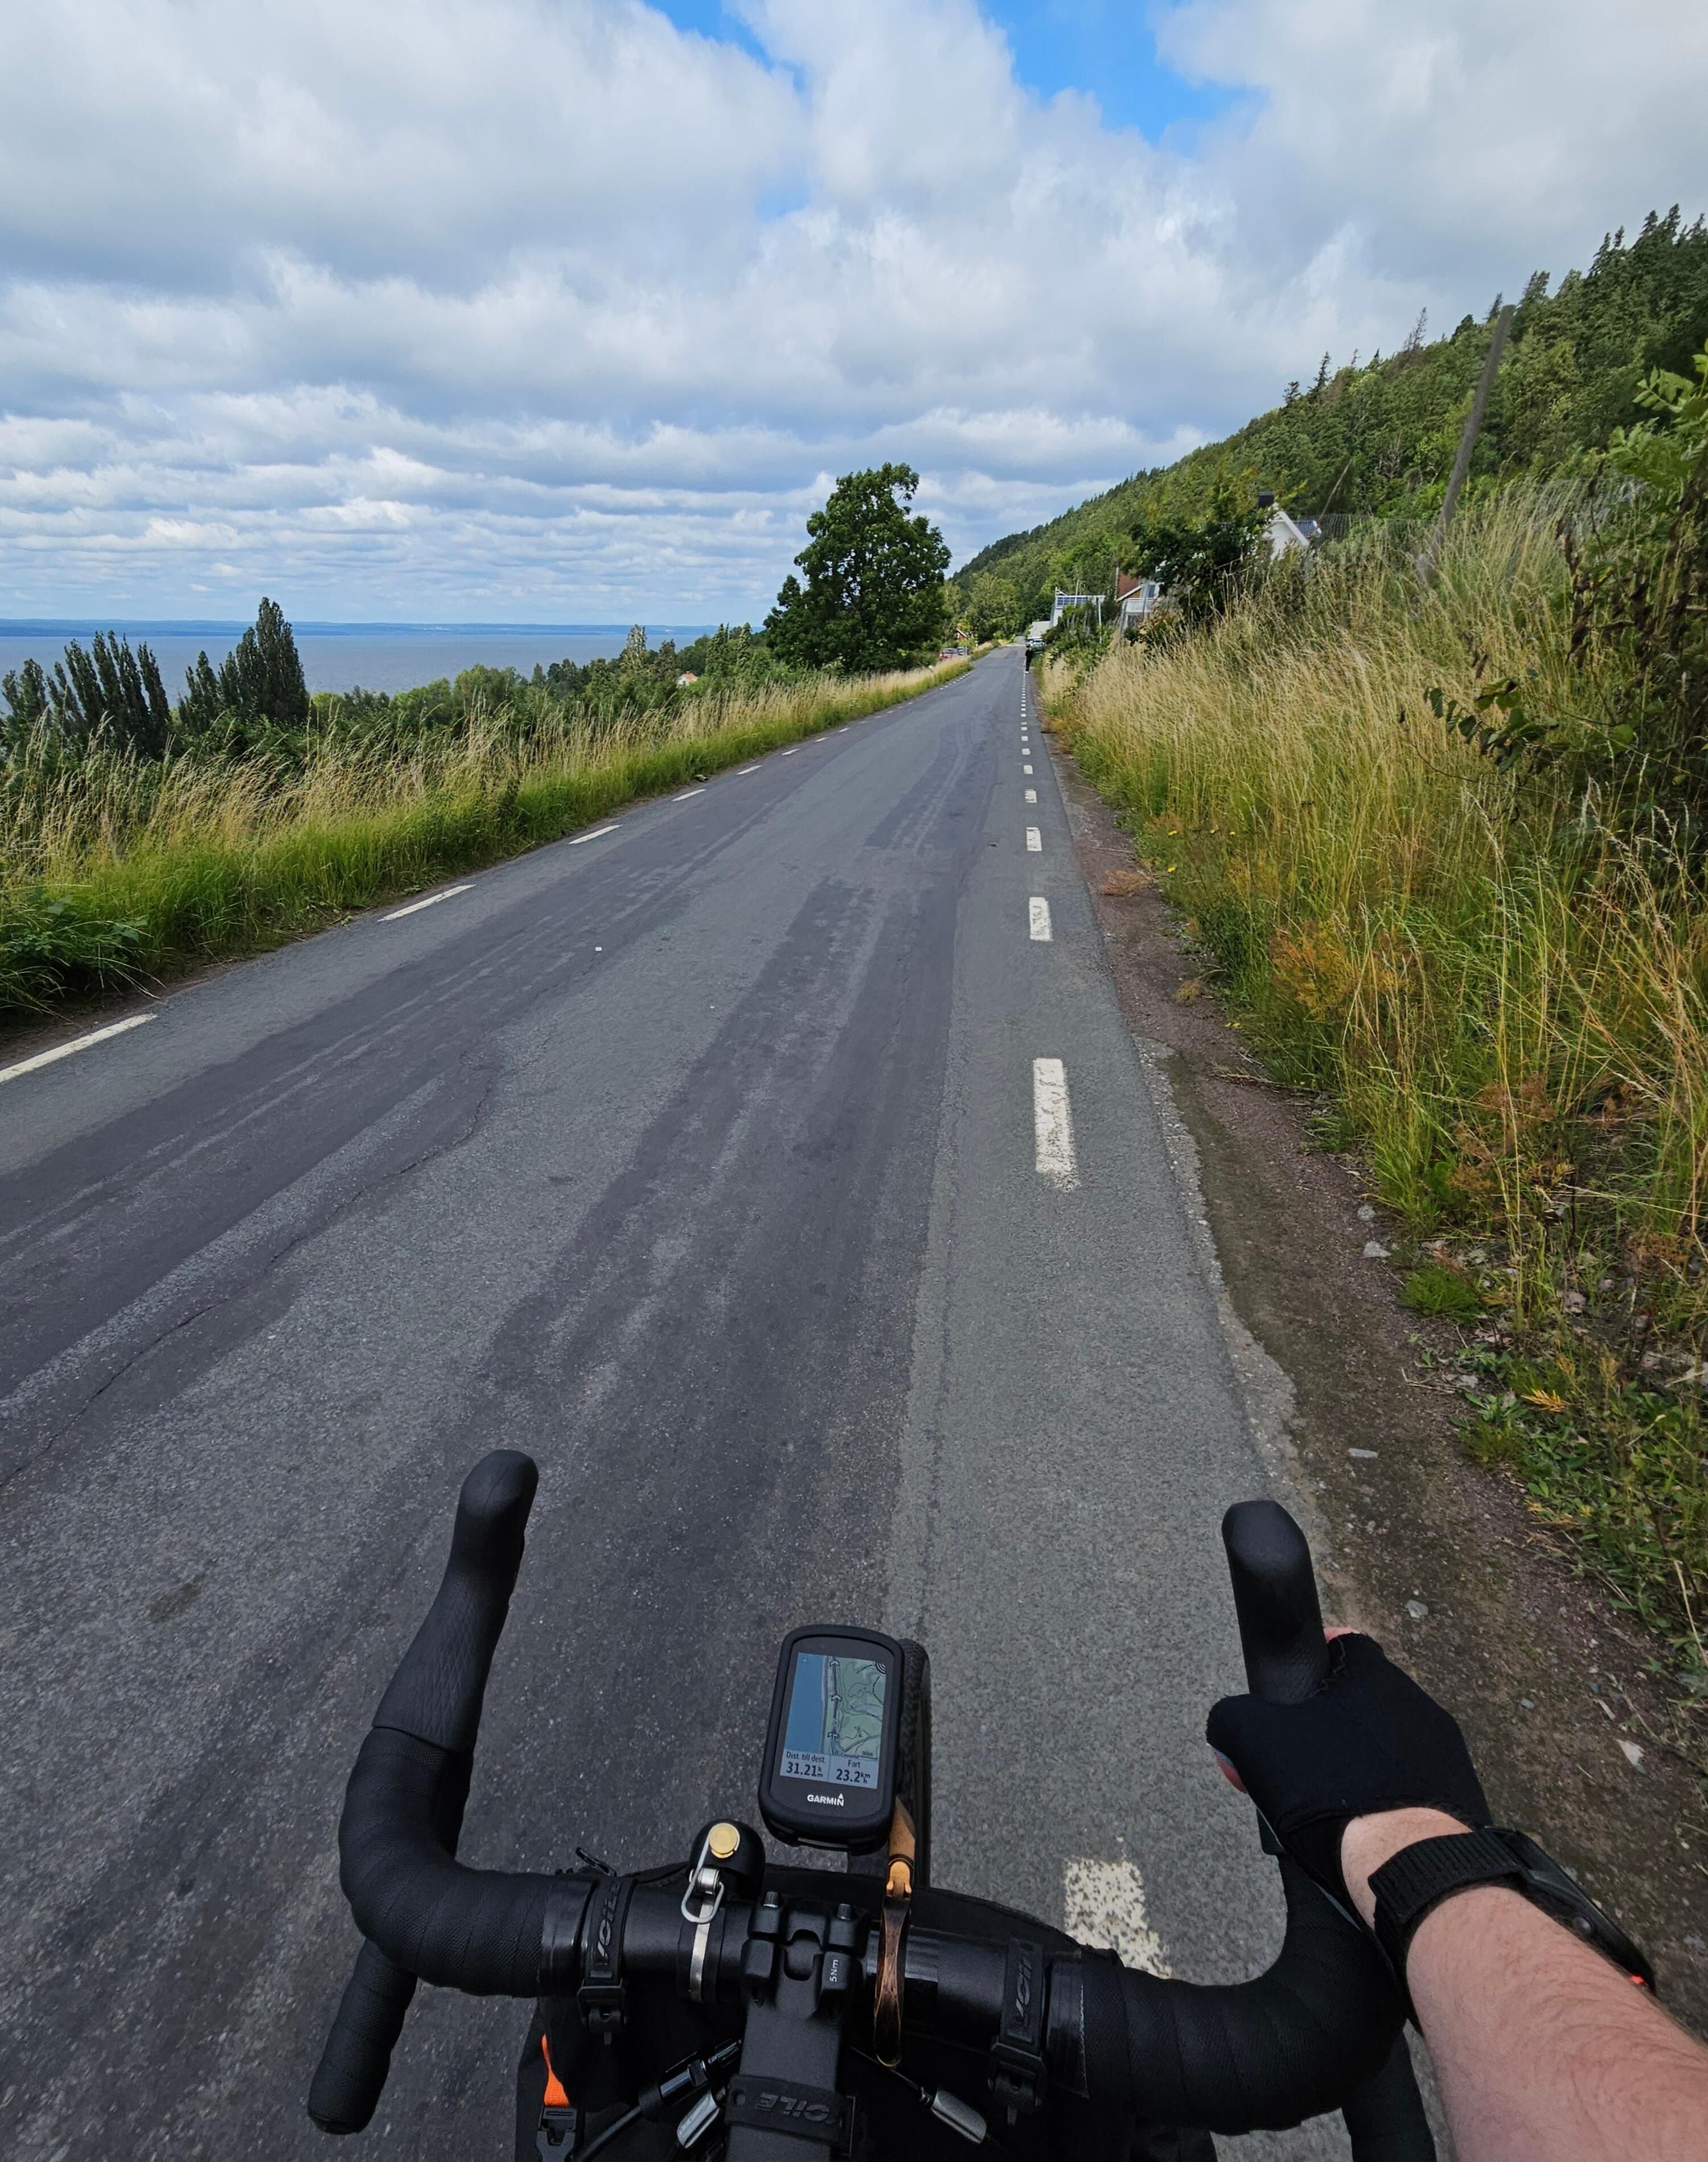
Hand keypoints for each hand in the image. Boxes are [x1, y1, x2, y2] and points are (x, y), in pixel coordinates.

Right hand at [1206, 1632, 1488, 1903]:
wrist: (1407, 1867)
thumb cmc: (1338, 1797)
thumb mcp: (1256, 1743)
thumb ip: (1232, 1718)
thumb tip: (1228, 1726)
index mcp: (1375, 1678)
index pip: (1345, 1644)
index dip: (1313, 1659)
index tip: (1295, 1685)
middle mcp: (1419, 1708)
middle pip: (1364, 1701)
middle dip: (1328, 1725)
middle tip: (1298, 1757)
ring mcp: (1445, 1756)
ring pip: (1389, 1748)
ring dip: (1359, 1766)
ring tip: (1326, 1802)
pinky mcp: (1457, 1801)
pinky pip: (1413, 1790)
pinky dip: (1387, 1802)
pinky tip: (1362, 1828)